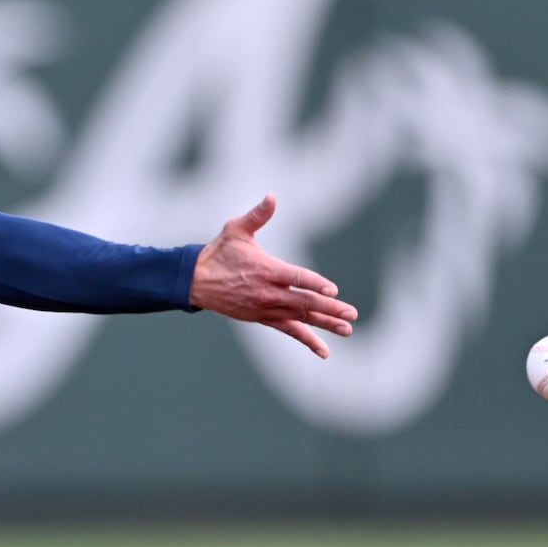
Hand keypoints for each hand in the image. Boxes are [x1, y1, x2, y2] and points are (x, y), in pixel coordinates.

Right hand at [189, 194, 357, 358]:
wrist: (196, 281)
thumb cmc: (219, 252)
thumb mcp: (236, 229)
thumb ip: (258, 215)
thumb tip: (272, 197)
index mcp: (266, 269)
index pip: (296, 278)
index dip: (315, 284)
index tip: (333, 291)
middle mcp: (268, 292)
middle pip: (304, 302)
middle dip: (330, 309)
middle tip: (351, 313)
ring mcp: (266, 308)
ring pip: (301, 318)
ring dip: (325, 324)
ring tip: (347, 330)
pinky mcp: (263, 318)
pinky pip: (289, 331)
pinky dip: (307, 340)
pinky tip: (323, 350)